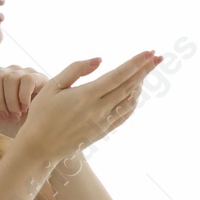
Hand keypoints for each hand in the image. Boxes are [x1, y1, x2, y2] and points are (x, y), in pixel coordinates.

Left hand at [0, 64, 46, 137]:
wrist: (36, 133)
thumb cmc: (12, 123)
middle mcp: (9, 71)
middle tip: (5, 115)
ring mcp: (25, 73)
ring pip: (10, 79)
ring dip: (11, 102)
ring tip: (16, 114)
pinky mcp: (40, 78)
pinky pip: (26, 80)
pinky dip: (23, 97)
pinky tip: (27, 107)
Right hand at [12, 51, 162, 165]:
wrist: (41, 147)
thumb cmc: (42, 113)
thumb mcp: (52, 86)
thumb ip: (76, 69)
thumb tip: (100, 60)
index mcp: (87, 95)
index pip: (119, 75)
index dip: (136, 63)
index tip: (149, 53)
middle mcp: (99, 109)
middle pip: (130, 86)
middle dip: (146, 70)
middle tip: (158, 57)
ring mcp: (104, 122)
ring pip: (130, 100)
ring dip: (140, 85)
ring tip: (146, 71)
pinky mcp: (104, 131)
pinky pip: (125, 114)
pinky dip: (134, 101)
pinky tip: (135, 92)